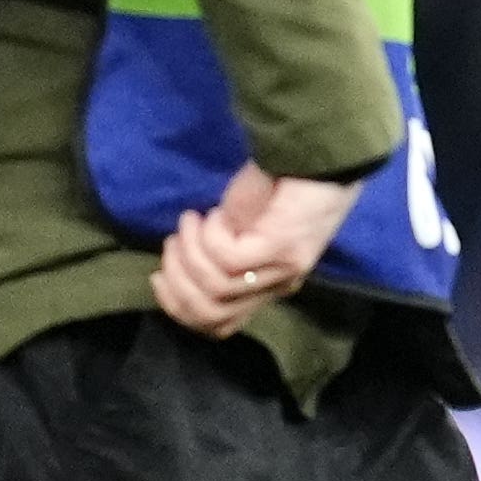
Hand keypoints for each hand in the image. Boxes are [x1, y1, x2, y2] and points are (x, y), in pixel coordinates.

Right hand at [150, 161, 365, 337]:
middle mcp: (278, 284)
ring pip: (215, 287)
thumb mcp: (244, 225)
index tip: (158, 277)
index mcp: (270, 286)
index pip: (219, 325)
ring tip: (190, 221)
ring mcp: (281, 269)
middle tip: (172, 243)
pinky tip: (214, 214)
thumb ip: (223, 252)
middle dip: (177, 283)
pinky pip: (227, 258)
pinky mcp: (281, 248)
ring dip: (189, 253)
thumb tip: (183, 264)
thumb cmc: (282, 184)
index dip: (179, 308)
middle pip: (212, 313)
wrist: (322, 155)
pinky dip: (209, 236)